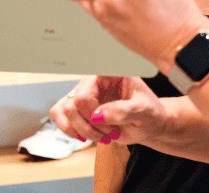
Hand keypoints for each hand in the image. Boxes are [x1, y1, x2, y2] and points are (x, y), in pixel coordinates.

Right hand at [51, 75, 167, 145]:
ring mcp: (85, 92)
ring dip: (80, 130)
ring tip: (101, 137)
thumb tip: (97, 115)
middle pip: (73, 103)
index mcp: (111, 73)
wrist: (149, 123)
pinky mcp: (78, 106)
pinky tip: (86, 137)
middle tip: (111, 135)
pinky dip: (69, 130)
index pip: (87, 90)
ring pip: (63, 110)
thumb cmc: (149, 113)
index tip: (111, 125)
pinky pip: (59, 115)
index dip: (92, 112)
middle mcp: (95, 79)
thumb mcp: (143, 111)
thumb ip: (123, 111)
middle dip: (89, 126)